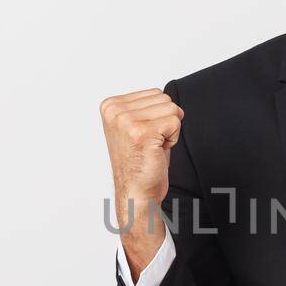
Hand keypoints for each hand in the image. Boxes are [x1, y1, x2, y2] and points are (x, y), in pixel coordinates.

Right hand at [101, 88, 183, 275]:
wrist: (136, 193)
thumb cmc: (140, 163)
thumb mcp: (136, 126)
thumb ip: (146, 107)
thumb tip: (169, 97)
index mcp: (110, 106)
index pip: (155, 93)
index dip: (158, 116)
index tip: (143, 136)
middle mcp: (114, 111)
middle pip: (164, 99)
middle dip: (165, 122)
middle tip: (150, 144)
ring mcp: (126, 121)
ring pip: (172, 109)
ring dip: (169, 131)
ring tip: (152, 147)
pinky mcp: (142, 133)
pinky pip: (176, 122)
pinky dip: (173, 139)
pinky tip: (157, 152)